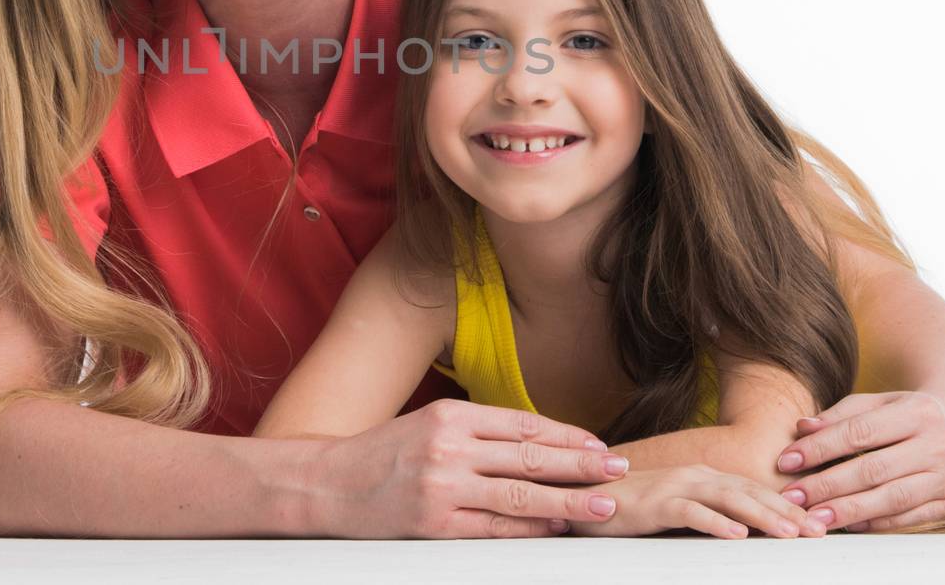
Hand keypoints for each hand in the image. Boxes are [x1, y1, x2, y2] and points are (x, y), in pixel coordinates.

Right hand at [309, 399, 629, 537]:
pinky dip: (529, 528)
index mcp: (450, 416)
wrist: (327, 485)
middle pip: (530, 457)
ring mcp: (442, 488)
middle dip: (580, 464)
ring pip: (520, 494)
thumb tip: (542, 448)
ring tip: (602, 506)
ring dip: (567, 502)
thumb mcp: (429, 426)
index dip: (567, 436)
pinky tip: (555, 528)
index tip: (599, 445)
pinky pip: (494, 528)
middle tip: (617, 469)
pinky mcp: (435, 525)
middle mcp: (449, 448)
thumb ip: (478, 434)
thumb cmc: (383, 454)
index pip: (523, 425)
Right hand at [568, 464, 823, 538]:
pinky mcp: (655, 502)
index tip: (818, 524)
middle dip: (787, 512)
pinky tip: (736, 535)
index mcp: (704, 476)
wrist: (585, 494)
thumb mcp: (680, 509)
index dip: (788, 506)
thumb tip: (748, 533)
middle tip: (819, 531)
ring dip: (762, 516)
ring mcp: (675, 486)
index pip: (755, 490)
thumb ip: (711, 514)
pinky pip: (690, 511)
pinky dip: (715, 522)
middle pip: (750, 492)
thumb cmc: (633, 507)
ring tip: (790, 533)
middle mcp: (695, 475)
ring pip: (728, 498)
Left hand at [775, 390, 944, 531]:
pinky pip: (909, 519)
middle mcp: (939, 445)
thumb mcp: (876, 404)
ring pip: (891, 498)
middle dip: (827, 485)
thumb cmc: (904, 415)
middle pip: (873, 469)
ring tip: (814, 517)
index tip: (786, 461)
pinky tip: (848, 525)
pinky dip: (876, 524)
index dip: (820, 448)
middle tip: (792, 497)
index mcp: (917, 412)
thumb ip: (839, 416)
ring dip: (848, 510)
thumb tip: (802, 428)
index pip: (860, 432)